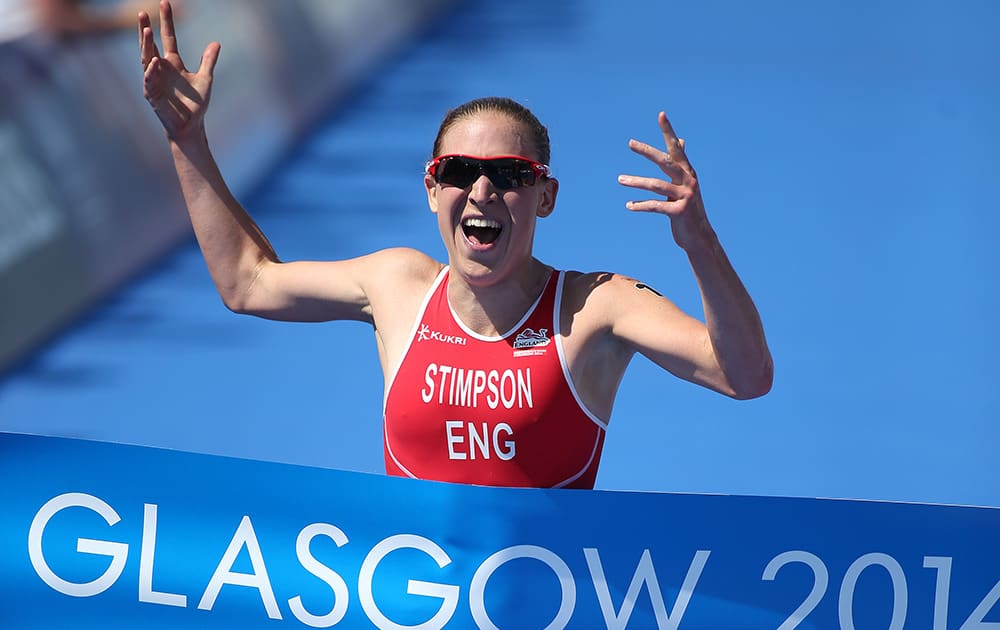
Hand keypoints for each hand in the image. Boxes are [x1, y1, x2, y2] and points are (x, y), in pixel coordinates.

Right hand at [139, 1, 218, 141]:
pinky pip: (150, 80)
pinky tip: (154, 60)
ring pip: (146, 58)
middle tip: (142, 12)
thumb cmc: (196, 104)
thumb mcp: (205, 79)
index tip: (165, 3)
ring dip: (146, 45)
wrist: (191, 126)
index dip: (166, 21)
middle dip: (146, 29)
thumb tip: (216, 43)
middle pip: (151, 44)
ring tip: (147, 29)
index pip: (168, 37)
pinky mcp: (152, 94)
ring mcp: (154, 80)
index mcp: (173, 63)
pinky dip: (152, 71)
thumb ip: (208, 61)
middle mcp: (161, 68)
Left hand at [618, 111, 709, 248]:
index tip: (661, 114)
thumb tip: (682, 140)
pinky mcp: (679, 212)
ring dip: (636, 182)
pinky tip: (629, 205)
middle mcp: (688, 181)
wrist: (699, 236)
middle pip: (665, 161)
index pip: (676, 148)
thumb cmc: (687, 207)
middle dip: (647, 151)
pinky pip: (656, 206)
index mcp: (688, 172)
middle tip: (630, 143)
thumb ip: (681, 163)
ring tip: (619, 179)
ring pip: (656, 185)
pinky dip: (641, 205)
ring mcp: (685, 196)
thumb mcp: (685, 183)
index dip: (669, 131)